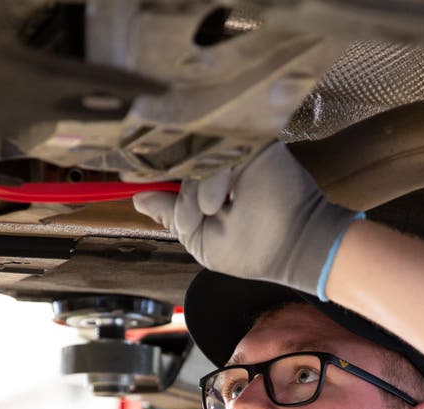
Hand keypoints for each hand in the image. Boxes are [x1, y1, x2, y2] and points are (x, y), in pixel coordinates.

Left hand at [132, 143, 361, 298]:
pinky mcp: (252, 143)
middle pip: (178, 163)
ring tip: (215, 211)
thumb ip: (172, 215)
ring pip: (195, 157)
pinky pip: (217, 150)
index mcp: (205, 186)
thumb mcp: (201, 240)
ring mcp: (235, 152)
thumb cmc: (252, 250)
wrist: (294, 245)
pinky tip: (223, 199)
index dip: (151, 178)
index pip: (170, 171)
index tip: (130, 183)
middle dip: (180, 199)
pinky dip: (212, 178)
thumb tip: (138, 198)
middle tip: (198, 219)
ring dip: (196, 192)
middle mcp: (218, 165)